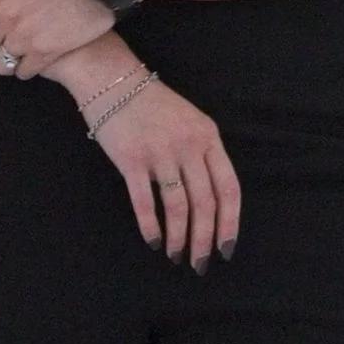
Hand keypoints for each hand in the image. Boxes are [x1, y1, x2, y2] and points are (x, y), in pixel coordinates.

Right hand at [86, 72, 239, 267]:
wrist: (113, 80)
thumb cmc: (153, 106)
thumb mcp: (190, 122)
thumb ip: (203, 156)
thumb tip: (211, 203)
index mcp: (208, 137)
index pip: (228, 188)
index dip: (230, 223)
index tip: (227, 248)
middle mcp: (188, 145)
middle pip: (205, 203)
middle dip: (204, 239)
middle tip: (200, 264)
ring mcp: (160, 152)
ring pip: (178, 206)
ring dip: (179, 237)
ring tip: (177, 255)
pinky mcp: (132, 159)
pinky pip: (146, 202)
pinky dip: (151, 226)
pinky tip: (154, 241)